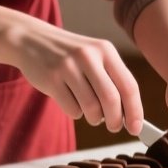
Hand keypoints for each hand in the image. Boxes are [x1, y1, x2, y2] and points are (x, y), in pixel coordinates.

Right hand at [9, 21, 142, 133]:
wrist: (31, 39)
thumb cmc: (69, 55)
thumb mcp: (94, 56)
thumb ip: (112, 79)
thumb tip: (130, 114)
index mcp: (105, 50)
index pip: (129, 86)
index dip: (135, 111)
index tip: (136, 128)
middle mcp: (88, 56)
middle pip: (111, 99)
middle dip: (115, 120)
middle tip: (113, 127)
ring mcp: (67, 66)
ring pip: (91, 107)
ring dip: (94, 118)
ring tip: (91, 114)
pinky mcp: (51, 78)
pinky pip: (71, 109)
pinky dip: (75, 112)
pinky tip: (71, 101)